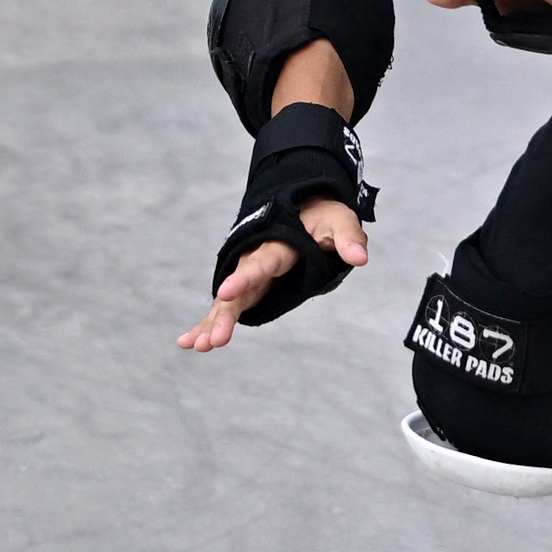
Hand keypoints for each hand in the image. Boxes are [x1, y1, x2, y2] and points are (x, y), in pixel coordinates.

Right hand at [177, 196, 367, 352]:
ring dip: (213, 322)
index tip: (225, 293)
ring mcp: (249, 274)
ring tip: (196, 346)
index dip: (244, 278)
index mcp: (277, 243)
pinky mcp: (248, 287)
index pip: (261, 263)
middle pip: (239, 290)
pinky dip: (209, 322)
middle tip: (214, 340)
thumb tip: (360, 258)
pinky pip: (228, 306)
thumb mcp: (339, 220)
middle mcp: (256, 259)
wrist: (301, 206)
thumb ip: (348, 238)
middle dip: (225, 314)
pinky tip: (191, 342)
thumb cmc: (320, 215)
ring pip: (228, 301)